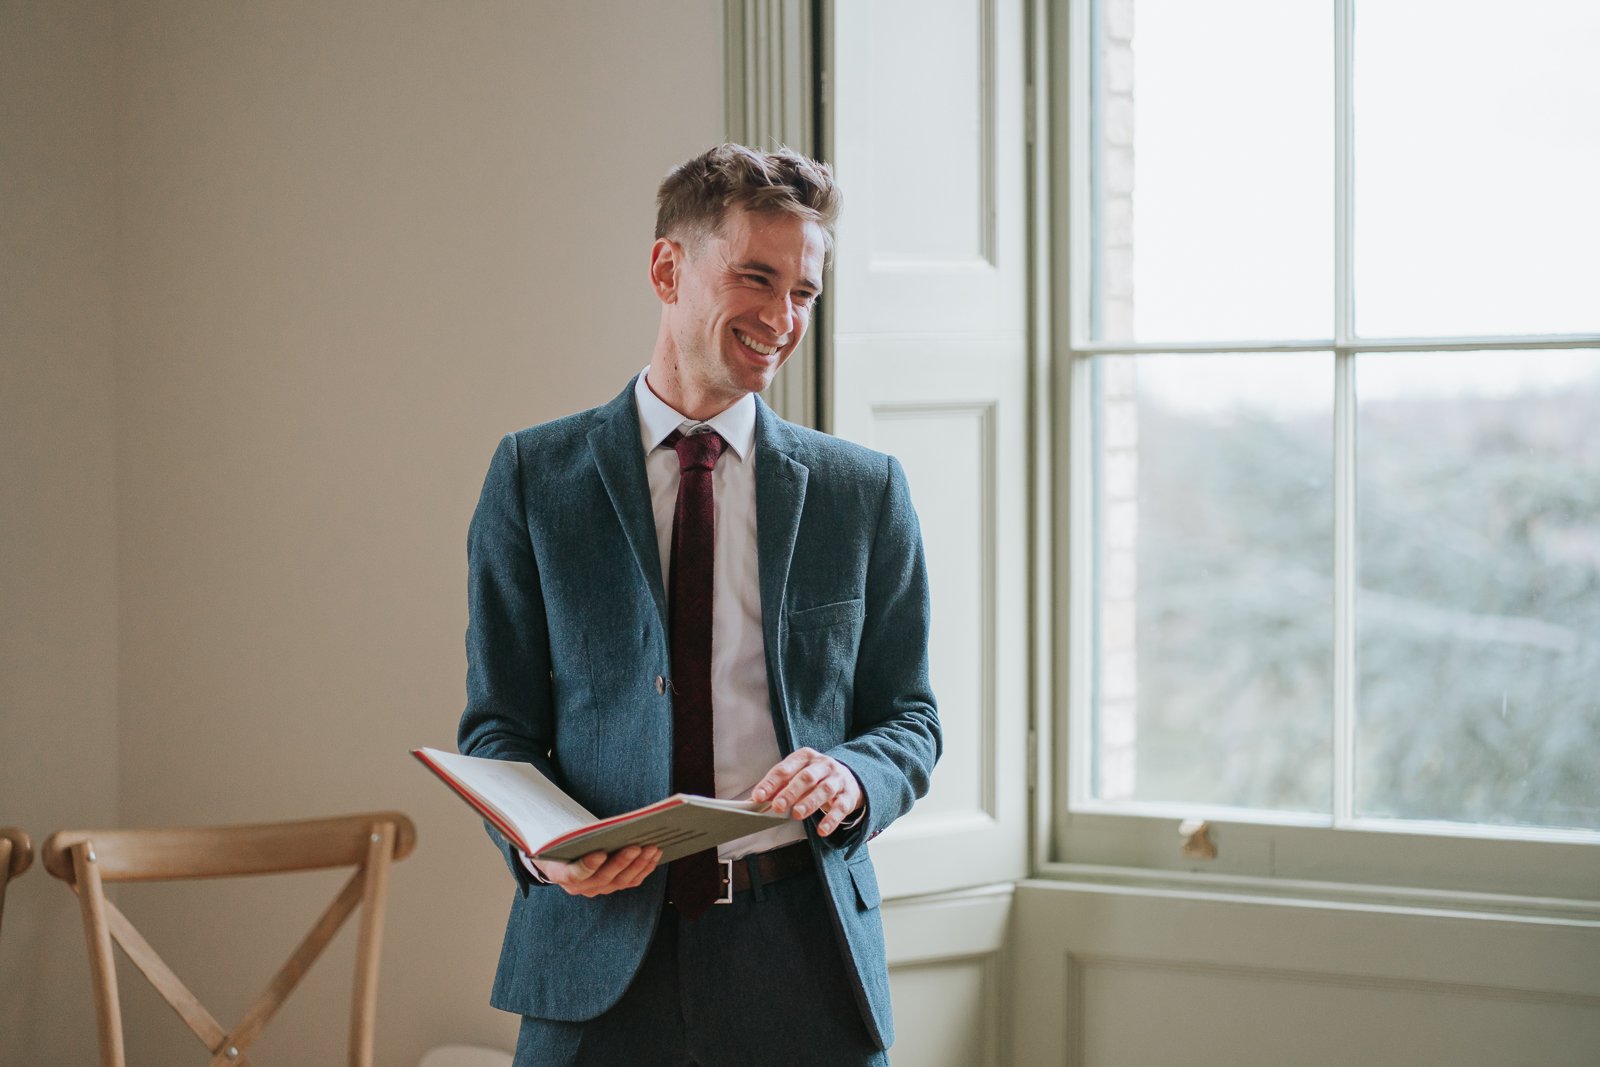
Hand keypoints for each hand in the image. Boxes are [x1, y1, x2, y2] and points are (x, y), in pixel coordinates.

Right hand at [533, 845, 661, 896]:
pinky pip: (631, 882)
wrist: (561, 857)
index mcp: (560, 874)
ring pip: (621, 882)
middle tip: (636, 846)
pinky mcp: (612, 887)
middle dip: (622, 862)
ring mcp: (597, 889)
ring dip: (638, 865)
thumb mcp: (562, 837)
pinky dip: (644, 868)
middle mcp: (579, 887)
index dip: (588, 866)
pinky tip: (654, 855)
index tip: (600, 853)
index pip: (574, 875)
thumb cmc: (563, 842)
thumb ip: (576, 836)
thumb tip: (605, 828)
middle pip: (603, 878)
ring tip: (651, 848)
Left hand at [751, 748, 863, 836]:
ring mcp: (837, 779)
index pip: (785, 768)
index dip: (771, 782)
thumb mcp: (797, 775)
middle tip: (778, 806)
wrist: (849, 778)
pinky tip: (822, 830)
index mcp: (805, 757)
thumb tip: (754, 801)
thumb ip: (778, 786)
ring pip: (824, 789)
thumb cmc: (816, 778)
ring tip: (797, 814)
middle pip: (806, 777)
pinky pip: (841, 807)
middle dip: (791, 791)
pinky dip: (831, 819)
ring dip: (810, 802)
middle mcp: (823, 765)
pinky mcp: (848, 796)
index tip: (758, 796)